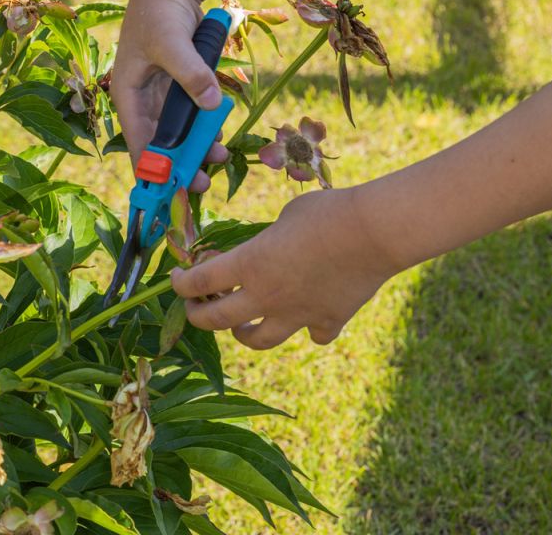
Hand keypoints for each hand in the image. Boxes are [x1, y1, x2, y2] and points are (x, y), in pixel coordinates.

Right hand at [110, 0, 227, 191]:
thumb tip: (213, 104)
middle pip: (160, 143)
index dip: (153, 169)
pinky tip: (220, 135)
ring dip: (197, 146)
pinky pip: (194, 115)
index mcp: (128, 95)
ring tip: (219, 157)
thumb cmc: (159, 12)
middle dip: (180, 163)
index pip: (138, 142)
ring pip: (179, 132)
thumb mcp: (171, 42)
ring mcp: (163, 95)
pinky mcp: (181, 87)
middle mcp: (144, 101)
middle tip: (201, 182)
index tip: (170, 190)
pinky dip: (206, 126)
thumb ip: (191, 73)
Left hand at [171, 188, 397, 348]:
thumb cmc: (327, 212)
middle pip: (217, 321)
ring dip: (243, 334)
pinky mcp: (328, 320)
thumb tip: (271, 246)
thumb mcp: (286, 217)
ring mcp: (297, 314)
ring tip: (243, 326)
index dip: (181, 284)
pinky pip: (313, 334)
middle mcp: (266, 296)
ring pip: (258, 340)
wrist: (374, 232)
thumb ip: (269, 239)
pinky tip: (310, 319)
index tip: (177, 279)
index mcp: (249, 265)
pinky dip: (309, 329)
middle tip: (197, 307)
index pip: (198, 282)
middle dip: (199, 316)